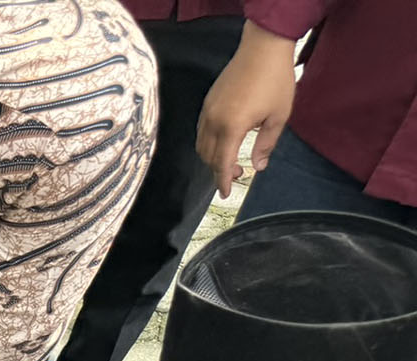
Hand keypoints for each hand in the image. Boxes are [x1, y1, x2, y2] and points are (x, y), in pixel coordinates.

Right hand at [197, 22, 297, 198]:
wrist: (262, 47)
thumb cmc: (275, 81)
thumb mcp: (278, 116)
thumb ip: (266, 144)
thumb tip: (258, 166)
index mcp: (232, 127)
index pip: (222, 162)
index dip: (223, 180)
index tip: (226, 193)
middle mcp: (214, 121)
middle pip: (208, 156)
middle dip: (219, 169)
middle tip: (238, 172)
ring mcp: (207, 111)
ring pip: (201, 144)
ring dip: (213, 156)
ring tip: (231, 157)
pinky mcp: (208, 102)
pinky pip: (201, 130)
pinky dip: (209, 142)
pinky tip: (225, 139)